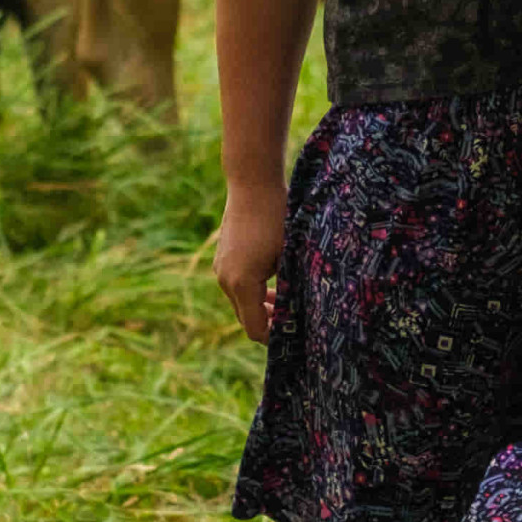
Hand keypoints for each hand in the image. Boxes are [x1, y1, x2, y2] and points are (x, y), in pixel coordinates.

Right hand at [213, 185, 286, 342]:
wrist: (252, 183)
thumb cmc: (277, 217)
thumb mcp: (291, 255)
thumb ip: (291, 288)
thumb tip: (301, 313)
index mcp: (242, 283)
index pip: (255, 329)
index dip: (275, 337)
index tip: (295, 334)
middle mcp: (225, 280)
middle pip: (246, 319)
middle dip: (269, 324)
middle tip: (294, 322)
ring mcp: (220, 269)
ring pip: (241, 303)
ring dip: (261, 308)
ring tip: (286, 304)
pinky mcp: (222, 259)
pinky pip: (236, 287)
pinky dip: (252, 293)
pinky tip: (273, 286)